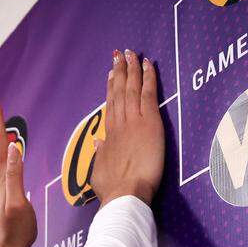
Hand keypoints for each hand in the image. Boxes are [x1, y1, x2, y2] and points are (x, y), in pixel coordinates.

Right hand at [90, 49, 164, 206]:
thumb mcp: (100, 170)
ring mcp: (134, 121)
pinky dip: (148, 77)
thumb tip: (98, 141)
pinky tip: (148, 64)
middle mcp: (119, 124)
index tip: (111, 73)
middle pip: (118, 92)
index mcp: (108, 135)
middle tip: (120, 54)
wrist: (125, 193)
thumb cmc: (113, 188)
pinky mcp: (150, 123)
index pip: (110, 105)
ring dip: (132, 69)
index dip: (110, 87)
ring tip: (131, 53)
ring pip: (131, 89)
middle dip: (119, 71)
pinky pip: (148, 94)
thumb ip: (101, 153)